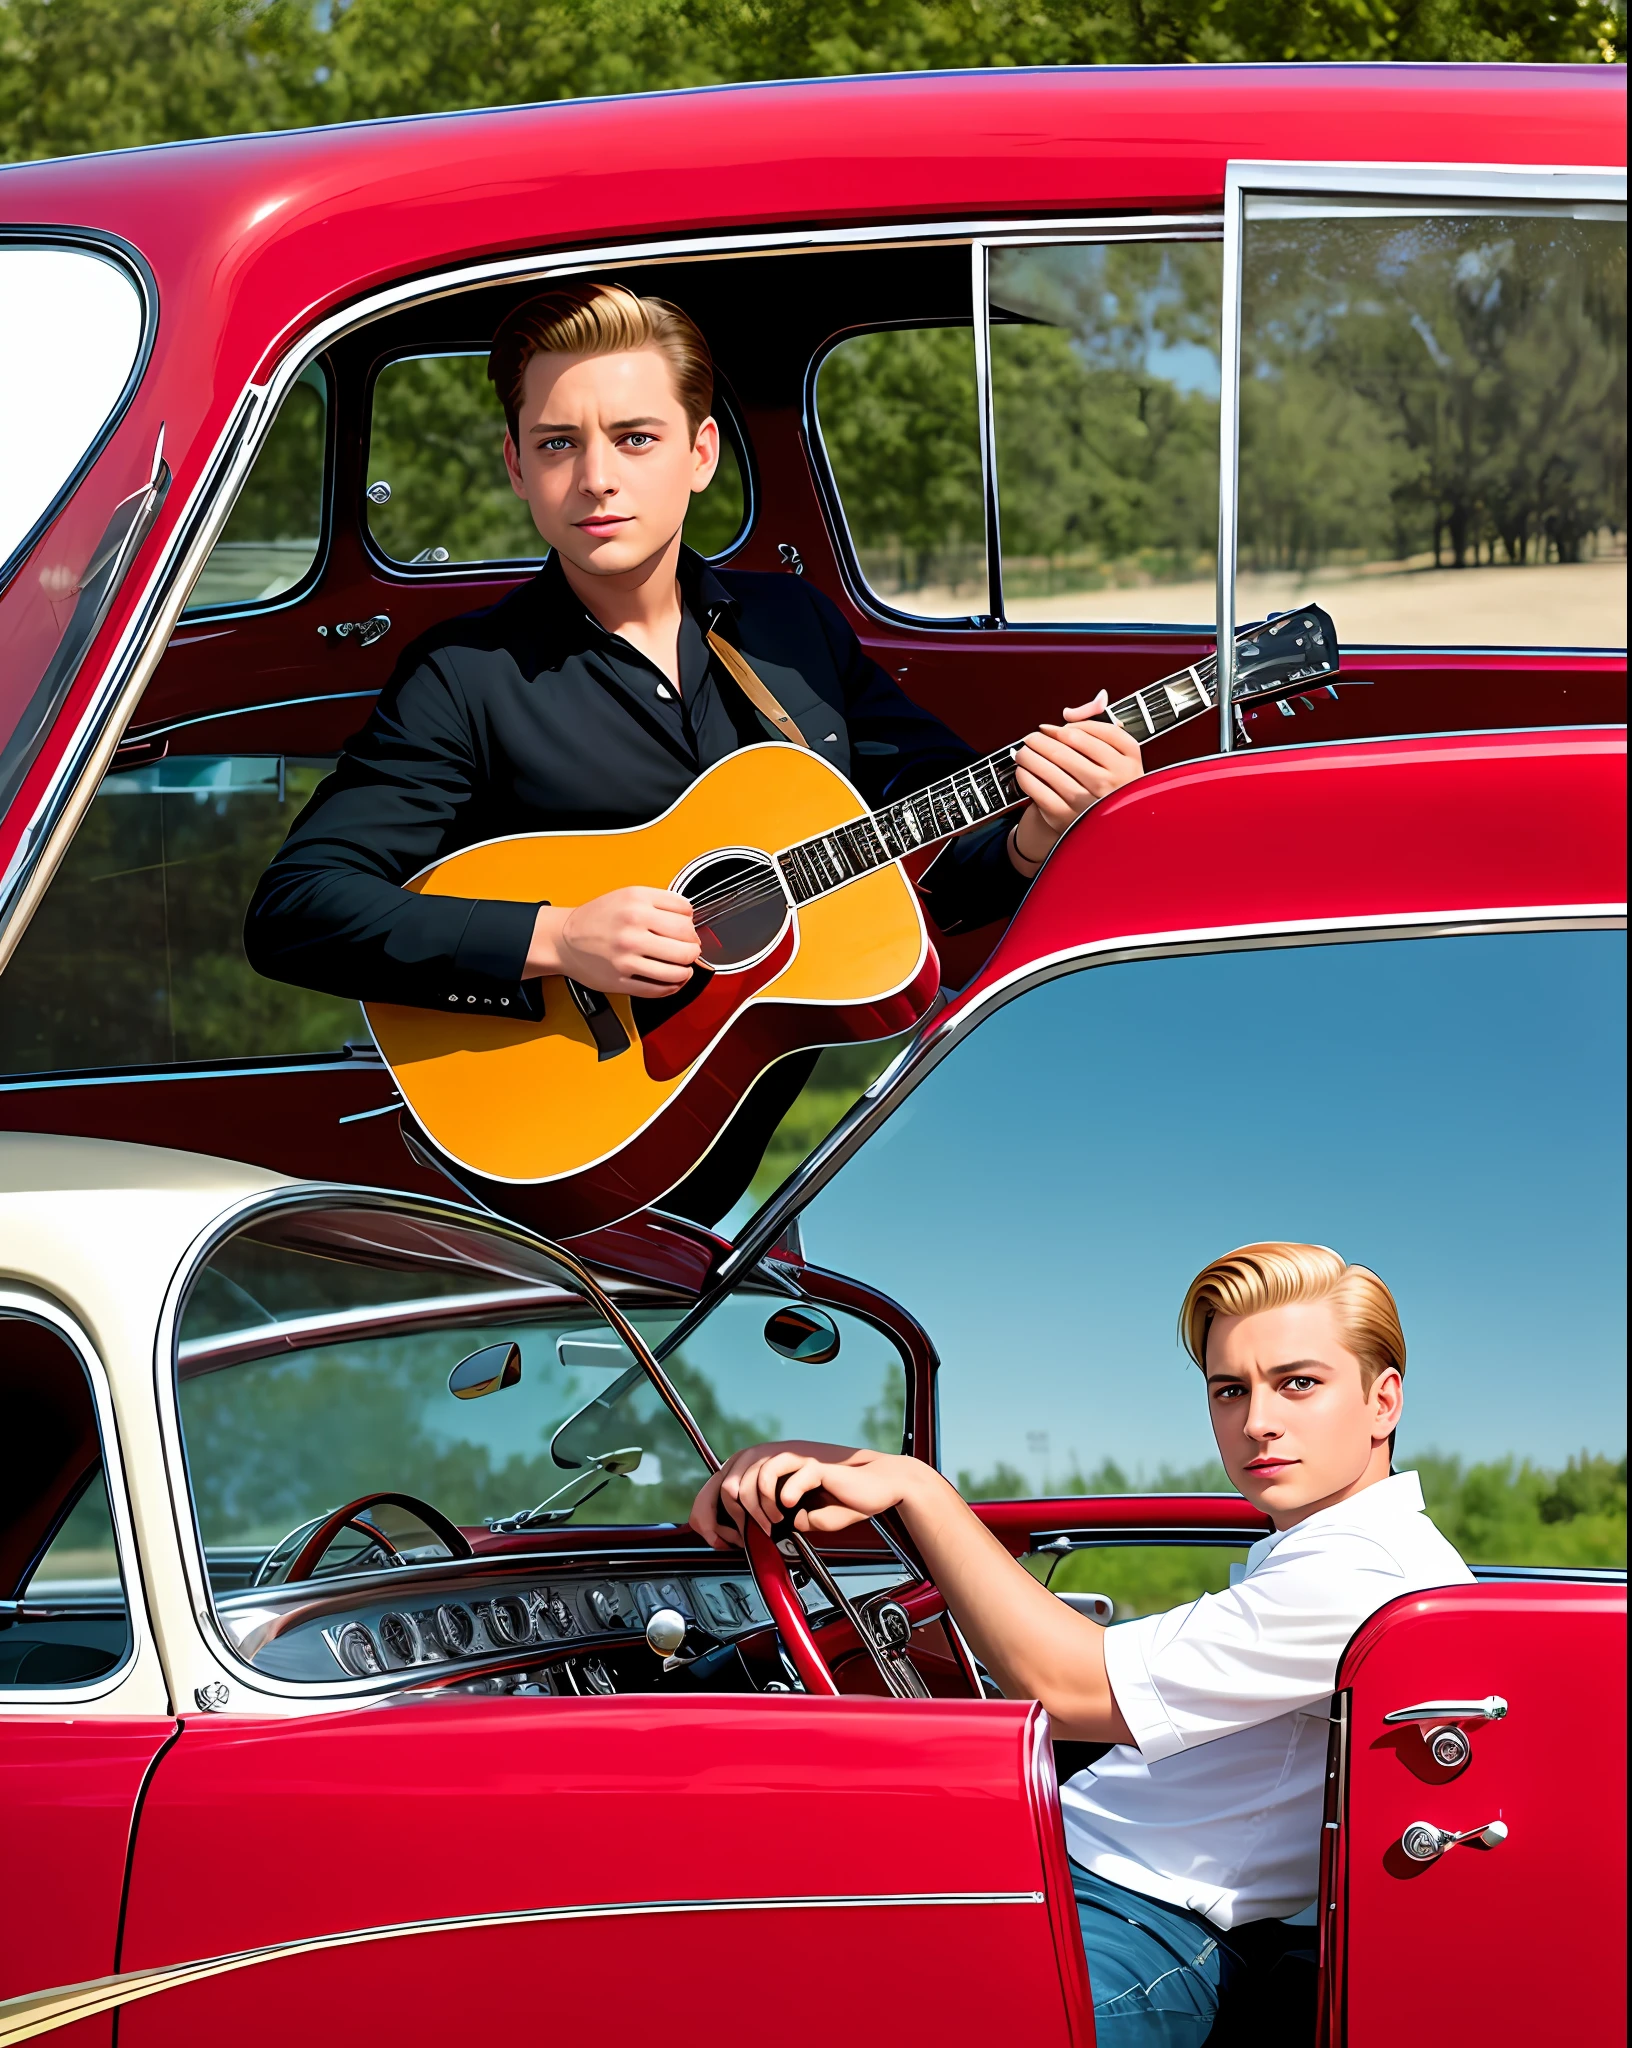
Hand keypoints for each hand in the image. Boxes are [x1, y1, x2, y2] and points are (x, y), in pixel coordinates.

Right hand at [526, 886, 701, 995]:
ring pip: (679, 970)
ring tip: (681, 965)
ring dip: (686, 970)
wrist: (563, 939)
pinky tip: (671, 979)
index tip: (685, 928)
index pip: (686, 913)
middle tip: (688, 949)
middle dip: (693, 948)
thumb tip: (691, 922)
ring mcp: (627, 957)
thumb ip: (660, 903)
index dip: (690, 922)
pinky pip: (661, 989)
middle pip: (688, 943)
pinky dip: (673, 986)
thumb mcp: (627, 895)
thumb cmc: (596, 918)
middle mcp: (632, 929)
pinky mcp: (622, 981)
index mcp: (636, 903)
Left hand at [690, 1441, 920, 1550]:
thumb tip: (747, 1534)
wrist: (877, 1489)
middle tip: (753, 1534)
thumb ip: (772, 1518)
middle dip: (737, 1517)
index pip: (719, 1485)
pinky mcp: (815, 1464)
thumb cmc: (840, 1500)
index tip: (720, 1540)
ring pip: (754, 1478)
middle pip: (730, 1483)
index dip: (712, 1515)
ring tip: (774, 1521)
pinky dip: (785, 1497)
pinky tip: (792, 1508)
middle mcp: (774, 1458)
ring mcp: (794, 1458)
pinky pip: (788, 1479)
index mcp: (764, 1467)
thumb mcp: (797, 1514)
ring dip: (759, 1508)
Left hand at [1009, 690, 1142, 868]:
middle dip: (1042, 738)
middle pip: (1067, 745)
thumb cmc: (1107, 786)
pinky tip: (1024, 770)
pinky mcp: (1066, 815)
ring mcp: (1090, 799)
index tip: (1055, 729)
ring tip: (1024, 751)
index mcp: (1129, 759)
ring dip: (1029, 753)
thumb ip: (1095, 724)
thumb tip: (1070, 712)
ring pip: (1050, 764)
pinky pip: (1037, 786)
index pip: (1093, 730)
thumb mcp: (1115, 754)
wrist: (1102, 827)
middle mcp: (1113, 779)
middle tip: (1032, 737)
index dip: (1067, 727)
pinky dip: (1025, 774)